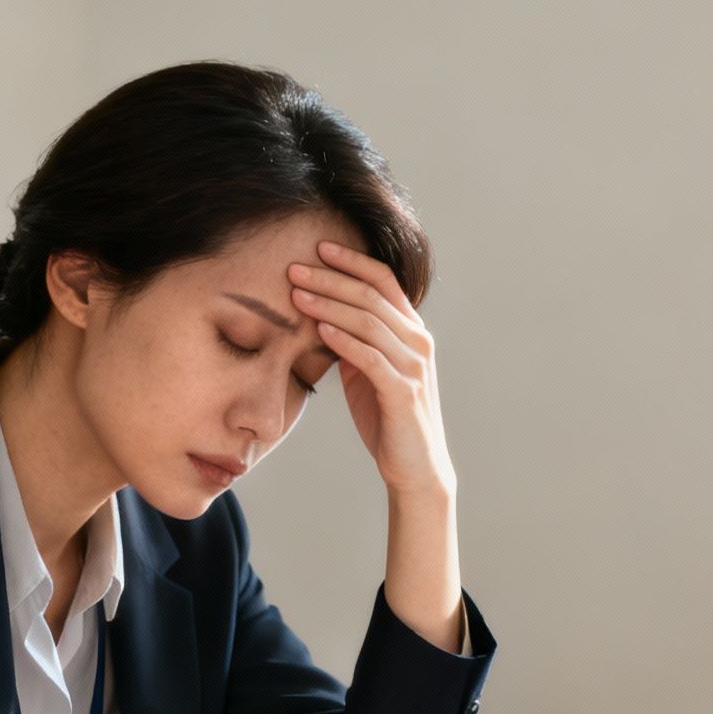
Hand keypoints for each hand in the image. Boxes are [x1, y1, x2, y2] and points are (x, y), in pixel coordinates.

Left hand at [288, 241, 454, 501]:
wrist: (414, 466)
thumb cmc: (387, 418)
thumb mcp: (367, 372)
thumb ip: (353, 342)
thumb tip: (321, 315)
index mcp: (411, 331)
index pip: (384, 281)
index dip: (352, 261)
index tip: (318, 247)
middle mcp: (418, 342)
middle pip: (371, 296)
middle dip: (331, 278)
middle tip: (294, 268)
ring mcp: (413, 366)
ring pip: (369, 322)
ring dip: (329, 304)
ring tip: (296, 294)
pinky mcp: (403, 392)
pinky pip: (370, 357)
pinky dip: (344, 340)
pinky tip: (319, 328)